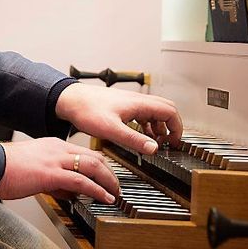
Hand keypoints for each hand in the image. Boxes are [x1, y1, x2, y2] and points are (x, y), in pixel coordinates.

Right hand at [0, 137, 118, 203]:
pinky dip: (97, 189)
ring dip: (109, 181)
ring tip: (115, 193)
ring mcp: (55, 160)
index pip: (85, 152)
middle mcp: (57, 149)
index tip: (109, 175)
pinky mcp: (50, 174)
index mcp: (53, 146)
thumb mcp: (35, 171)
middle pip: (95, 156)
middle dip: (111, 172)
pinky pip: (81, 180)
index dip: (102, 164)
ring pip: (93, 165)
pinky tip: (104, 197)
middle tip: (117, 185)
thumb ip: (54, 180)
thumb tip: (69, 192)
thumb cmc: (6, 169)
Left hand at [55, 83, 182, 154]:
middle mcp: (137, 100)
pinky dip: (147, 124)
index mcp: (139, 104)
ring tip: (154, 142)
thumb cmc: (87, 111)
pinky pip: (143, 112)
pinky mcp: (122, 105)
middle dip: (171, 125)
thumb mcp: (112, 130)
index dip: (177, 127)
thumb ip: (134, 139)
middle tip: (169, 142)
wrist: (70, 100)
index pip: (170, 111)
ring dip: (159, 125)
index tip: (174, 142)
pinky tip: (139, 135)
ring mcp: (130, 101)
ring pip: (154, 110)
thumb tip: (154, 148)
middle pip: (165, 108)